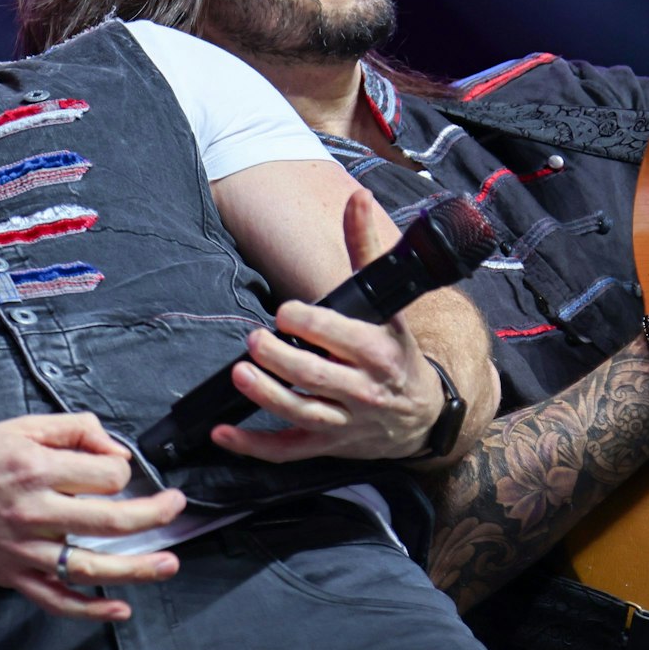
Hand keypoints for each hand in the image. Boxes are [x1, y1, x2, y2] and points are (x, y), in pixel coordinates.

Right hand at [0, 412, 185, 621]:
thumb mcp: (19, 426)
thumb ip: (72, 430)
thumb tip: (113, 450)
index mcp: (37, 468)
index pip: (106, 476)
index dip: (120, 469)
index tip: (115, 468)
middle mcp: (35, 511)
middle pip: (110, 520)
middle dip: (152, 514)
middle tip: (175, 507)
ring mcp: (25, 549)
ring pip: (90, 565)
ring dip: (136, 568)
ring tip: (168, 565)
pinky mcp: (14, 576)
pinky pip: (57, 599)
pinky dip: (89, 608)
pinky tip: (118, 607)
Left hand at [210, 190, 443, 464]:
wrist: (425, 414)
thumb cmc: (397, 351)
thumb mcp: (389, 303)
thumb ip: (365, 250)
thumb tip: (357, 199)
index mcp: (379, 350)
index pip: (341, 337)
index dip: (310, 324)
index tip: (286, 312)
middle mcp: (363, 389)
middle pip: (316, 376)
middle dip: (282, 358)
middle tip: (255, 339)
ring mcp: (344, 421)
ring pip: (301, 412)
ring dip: (267, 396)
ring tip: (241, 374)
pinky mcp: (326, 445)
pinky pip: (286, 450)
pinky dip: (253, 446)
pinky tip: (224, 433)